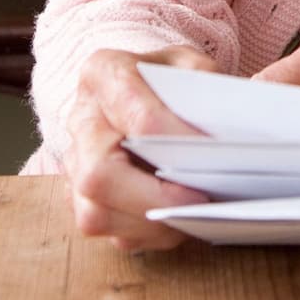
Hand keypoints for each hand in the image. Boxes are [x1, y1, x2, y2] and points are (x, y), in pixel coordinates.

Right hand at [64, 45, 218, 251]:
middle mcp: (80, 119)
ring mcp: (74, 162)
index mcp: (104, 73)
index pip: (139, 115)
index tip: (212, 154)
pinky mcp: (77, 195)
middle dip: (155, 196)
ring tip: (189, 215)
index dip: (177, 140)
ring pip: (94, 212)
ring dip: (148, 222)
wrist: (145, 88)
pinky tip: (172, 222)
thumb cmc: (170, 80)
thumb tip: (225, 133)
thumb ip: (208, 89)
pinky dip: (142, 233)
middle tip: (199, 199)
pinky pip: (103, 228)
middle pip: (99, 173)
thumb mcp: (192, 66)